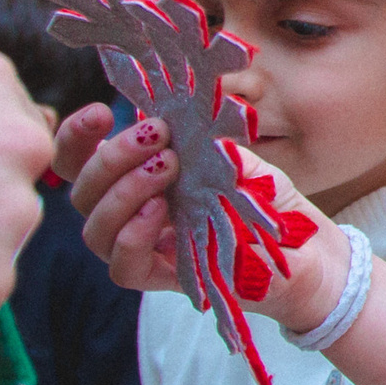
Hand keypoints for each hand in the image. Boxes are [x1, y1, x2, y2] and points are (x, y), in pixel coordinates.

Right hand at [54, 110, 342, 331]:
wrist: (310, 249)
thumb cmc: (267, 198)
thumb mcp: (231, 155)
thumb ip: (197, 136)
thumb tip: (170, 104)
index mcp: (138, 180)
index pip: (81, 163)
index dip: (76, 138)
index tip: (99, 110)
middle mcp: (132, 215)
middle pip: (84, 194)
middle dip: (111, 157)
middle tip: (155, 134)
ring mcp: (146, 250)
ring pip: (96, 231)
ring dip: (124, 191)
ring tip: (166, 166)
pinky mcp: (165, 280)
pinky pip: (124, 268)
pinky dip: (133, 235)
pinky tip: (158, 210)